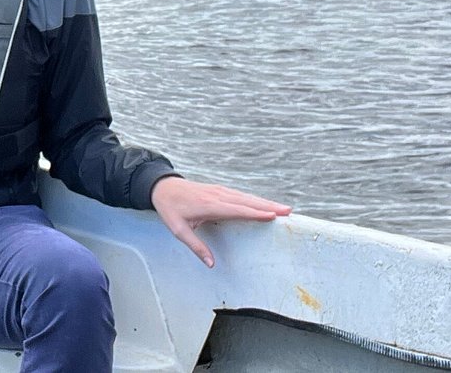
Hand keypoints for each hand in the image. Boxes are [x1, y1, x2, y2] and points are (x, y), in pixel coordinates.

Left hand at [150, 176, 290, 268]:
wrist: (162, 187)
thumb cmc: (170, 209)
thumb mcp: (178, 230)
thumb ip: (196, 247)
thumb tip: (211, 264)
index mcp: (208, 205)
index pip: (236, 210)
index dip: (254, 213)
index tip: (272, 216)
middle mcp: (217, 196)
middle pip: (247, 201)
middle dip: (268, 206)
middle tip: (288, 211)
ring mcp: (219, 191)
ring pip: (246, 197)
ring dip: (265, 202)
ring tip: (284, 208)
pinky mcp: (220, 190)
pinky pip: (240, 195)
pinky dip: (255, 199)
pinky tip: (266, 204)